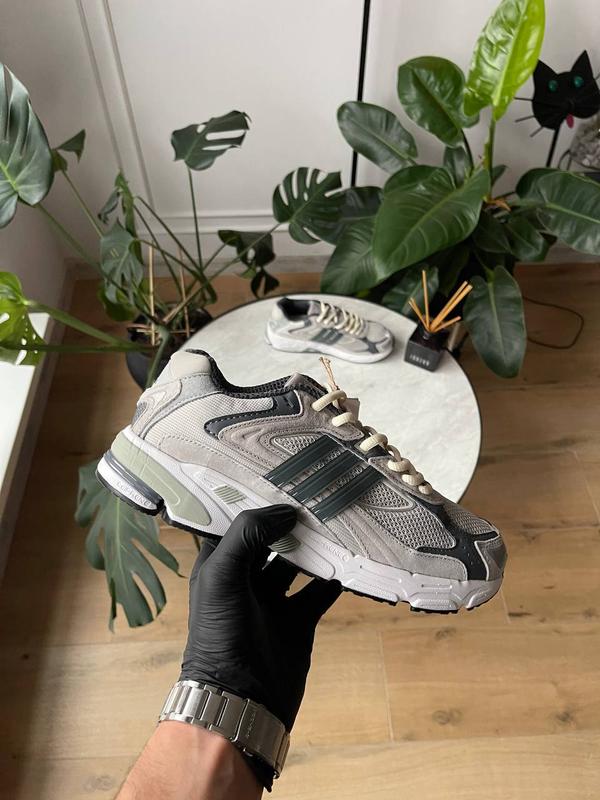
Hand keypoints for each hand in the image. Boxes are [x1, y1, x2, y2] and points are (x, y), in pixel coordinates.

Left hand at [181, 505, 340, 733]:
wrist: (243, 699)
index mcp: (218, 566)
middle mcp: (245, 579)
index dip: (253, 503)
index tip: (278, 478)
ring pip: (297, 564)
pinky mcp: (298, 621)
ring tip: (335, 523)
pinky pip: (319, 593)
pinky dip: (332, 580)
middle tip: (316, 495)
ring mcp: (273, 601)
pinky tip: (347, 563)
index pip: (234, 524)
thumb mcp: (222, 575)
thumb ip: (248, 535)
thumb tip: (284, 511)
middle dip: (289, 522)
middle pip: (270, 541)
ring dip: (314, 548)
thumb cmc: (221, 633)